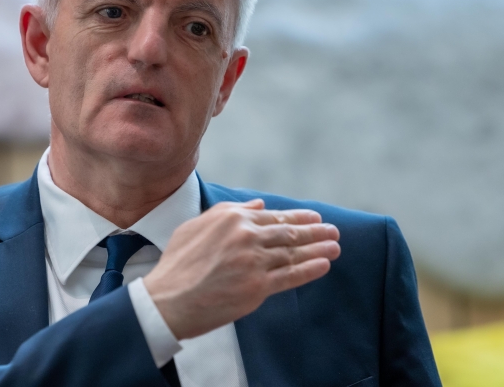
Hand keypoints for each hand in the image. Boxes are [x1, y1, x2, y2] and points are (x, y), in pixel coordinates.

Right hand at [143, 199, 339, 339]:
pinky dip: (310, 269)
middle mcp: (246, 235)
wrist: (168, 299)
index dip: (297, 216)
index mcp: (232, 218)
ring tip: (335, 246)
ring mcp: (254, 261)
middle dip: (315, 230)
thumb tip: (258, 204)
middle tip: (333, 230)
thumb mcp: (196, 226)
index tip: (314, 217)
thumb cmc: (178, 263)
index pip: (273, 216)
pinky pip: (290, 276)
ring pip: (293, 253)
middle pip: (288, 232)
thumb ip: (228, 211)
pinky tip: (323, 264)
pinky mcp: (257, 286)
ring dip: (318, 248)